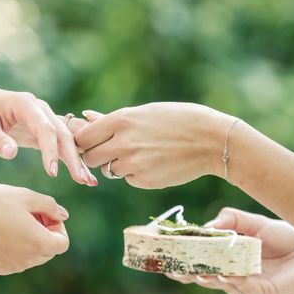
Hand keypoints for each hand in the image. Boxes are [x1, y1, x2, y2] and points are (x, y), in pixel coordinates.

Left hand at [0, 85, 96, 185]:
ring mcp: (44, 118)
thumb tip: (11, 154)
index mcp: (25, 104)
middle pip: (62, 134)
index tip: (52, 172)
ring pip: (66, 139)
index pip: (44, 128)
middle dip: (73, 157)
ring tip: (89, 181)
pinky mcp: (42, 130)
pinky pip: (60, 145)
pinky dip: (71, 159)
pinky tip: (82, 176)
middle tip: (82, 179)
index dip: (50, 150)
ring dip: (78, 160)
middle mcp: (40, 109)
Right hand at [0, 184, 69, 276]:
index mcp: (39, 244)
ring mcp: (7, 269)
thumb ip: (49, 205)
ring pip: (25, 257)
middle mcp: (26, 262)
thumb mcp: (24, 196)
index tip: (42, 213)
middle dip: (42, 233)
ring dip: (24, 240)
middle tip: (25, 213)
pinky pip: (5, 260)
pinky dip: (4, 248)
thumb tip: (62, 215)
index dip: (57, 226)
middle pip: (45, 251)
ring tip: (5, 219)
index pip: (62, 243)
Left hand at [74, 102, 228, 188]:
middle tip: (112, 151)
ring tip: (142, 153)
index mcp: (121, 120)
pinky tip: (155, 163)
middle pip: (90, 157)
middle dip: (97, 156)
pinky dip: (135, 174)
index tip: (91, 142)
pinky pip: (128, 179)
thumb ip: (111, 120)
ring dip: (118, 165)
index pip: (82, 137)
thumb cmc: (178, 120)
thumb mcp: (144, 113)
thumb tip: (85, 116)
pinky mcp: (144, 180)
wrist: (210, 140)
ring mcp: (133, 164)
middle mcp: (123, 142)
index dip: (84, 142)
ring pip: (109, 170)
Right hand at [166, 208, 293, 293]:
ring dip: (209, 276)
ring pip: (221, 284)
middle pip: (203, 277)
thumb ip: (231, 219)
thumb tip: (208, 224)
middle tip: (172, 268)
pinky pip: (244, 289)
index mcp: (226, 259)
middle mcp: (232, 276)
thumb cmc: (284, 235)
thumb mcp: (252, 222)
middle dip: (187, 273)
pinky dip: (234, 281)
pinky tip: (227, 274)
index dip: (181, 259)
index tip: (164, 254)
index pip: (198, 261)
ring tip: (198, 270)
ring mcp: (246, 288)